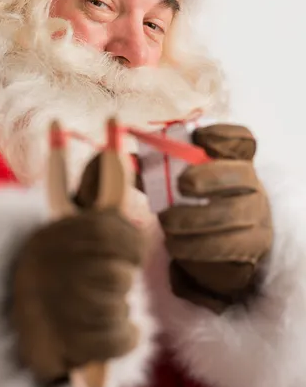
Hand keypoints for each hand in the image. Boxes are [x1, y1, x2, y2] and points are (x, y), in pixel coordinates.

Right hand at [8, 206, 142, 383]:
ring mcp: (45, 313)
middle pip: (114, 275)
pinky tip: (115, 330)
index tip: (137, 251)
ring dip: (121, 309)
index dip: (131, 240)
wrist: (24, 325)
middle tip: (114, 282)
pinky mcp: (54, 349)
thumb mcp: (71, 228)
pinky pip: (114, 341)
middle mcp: (42, 273)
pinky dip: (125, 336)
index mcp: (49, 238)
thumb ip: (91, 193)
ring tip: (107, 306)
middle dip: (123, 280)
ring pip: (115, 309)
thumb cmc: (62, 271)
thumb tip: (108, 152)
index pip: (103, 231)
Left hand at [158, 124, 272, 312]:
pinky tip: (174, 243)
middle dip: (210, 177)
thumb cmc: (199, 206)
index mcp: (237, 162)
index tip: (197, 135)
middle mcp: (252, 186)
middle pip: (242, 175)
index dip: (222, 135)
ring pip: (231, 215)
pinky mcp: (250, 247)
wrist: (225, 251)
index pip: (242, 140)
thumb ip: (158, 171)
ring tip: (166, 220)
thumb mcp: (183, 184)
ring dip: (192, 218)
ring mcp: (256, 217)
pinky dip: (192, 245)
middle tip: (182, 184)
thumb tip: (130, 161)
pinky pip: (224, 247)